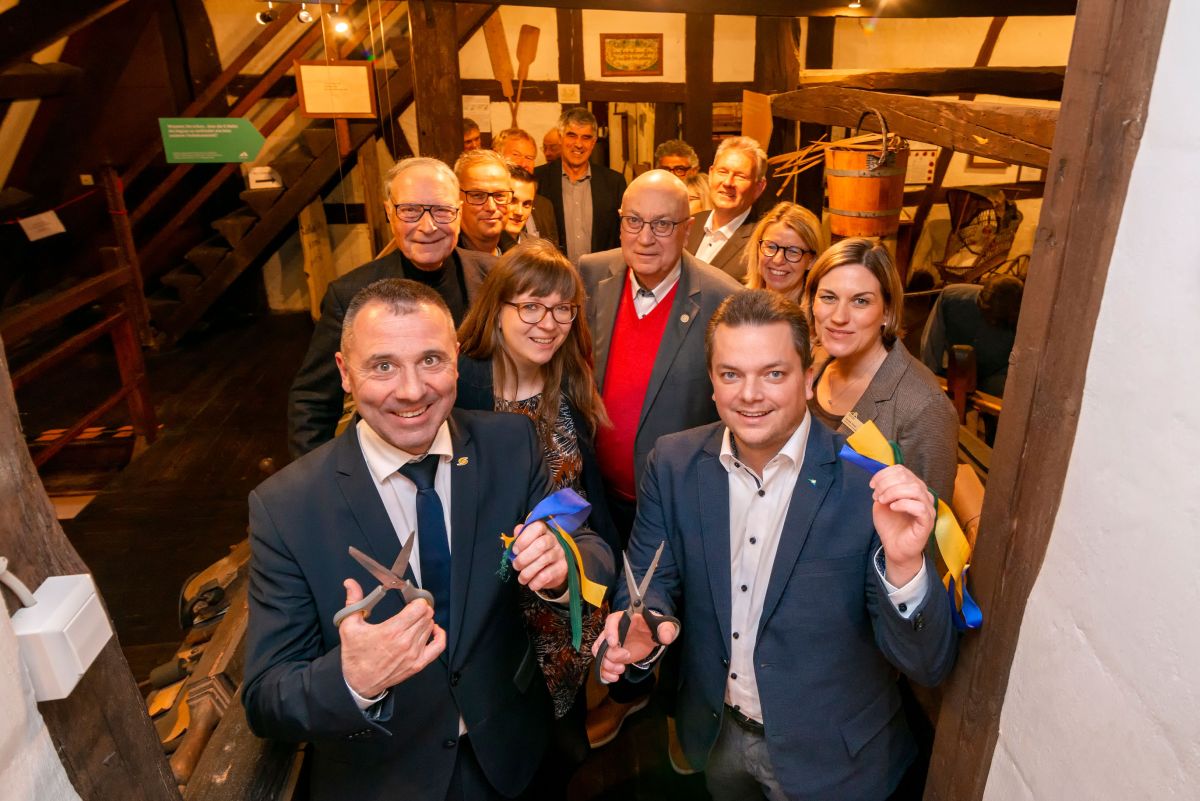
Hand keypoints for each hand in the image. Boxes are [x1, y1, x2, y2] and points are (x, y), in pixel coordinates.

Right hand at [339, 578, 444, 697]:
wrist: (358, 683)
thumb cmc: (355, 656)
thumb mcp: (349, 626)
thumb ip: (353, 602)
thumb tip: (350, 583)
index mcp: (391, 631)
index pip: (418, 608)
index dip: (416, 601)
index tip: (411, 600)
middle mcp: (405, 642)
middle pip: (426, 616)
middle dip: (420, 609)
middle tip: (412, 609)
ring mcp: (414, 654)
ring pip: (430, 627)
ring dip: (425, 621)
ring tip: (414, 621)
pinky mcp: (418, 664)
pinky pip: (438, 646)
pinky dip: (439, 635)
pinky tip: (433, 629)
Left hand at [511, 520, 567, 594]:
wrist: (555, 566)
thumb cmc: (537, 552)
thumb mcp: (529, 541)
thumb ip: (521, 536)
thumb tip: (517, 531)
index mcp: (544, 530)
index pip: (537, 528)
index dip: (523, 539)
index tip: (515, 550)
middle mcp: (554, 540)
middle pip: (541, 545)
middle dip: (524, 558)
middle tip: (516, 565)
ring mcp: (560, 554)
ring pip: (543, 561)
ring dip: (527, 573)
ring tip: (521, 578)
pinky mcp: (562, 568)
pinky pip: (546, 576)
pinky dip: (535, 582)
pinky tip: (531, 583)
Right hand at [591, 610, 677, 683]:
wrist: (651, 634)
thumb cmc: (654, 627)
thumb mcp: (663, 626)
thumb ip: (666, 629)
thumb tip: (666, 637)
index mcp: (625, 619)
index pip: (612, 621)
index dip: (610, 632)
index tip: (614, 643)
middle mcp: (614, 631)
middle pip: (602, 641)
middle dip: (611, 654)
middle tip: (626, 658)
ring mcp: (611, 644)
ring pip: (599, 654)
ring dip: (607, 665)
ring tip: (621, 670)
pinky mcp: (613, 656)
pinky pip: (602, 664)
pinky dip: (604, 673)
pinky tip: (614, 678)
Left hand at [870, 465, 935, 585]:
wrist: (895, 547)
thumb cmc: (891, 525)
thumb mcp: (882, 503)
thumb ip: (882, 489)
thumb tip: (879, 480)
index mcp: (913, 487)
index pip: (902, 471)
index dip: (884, 474)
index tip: (872, 484)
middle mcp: (923, 495)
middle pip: (907, 478)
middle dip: (886, 483)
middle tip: (876, 495)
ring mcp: (927, 508)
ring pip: (915, 489)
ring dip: (894, 492)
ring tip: (883, 501)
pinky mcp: (927, 521)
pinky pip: (919, 507)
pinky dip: (903, 504)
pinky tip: (893, 508)